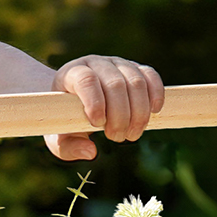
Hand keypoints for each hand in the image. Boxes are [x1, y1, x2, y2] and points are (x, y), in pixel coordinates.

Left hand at [47, 56, 163, 160]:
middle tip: (117, 138)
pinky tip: (154, 112)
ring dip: (139, 112)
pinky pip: (150, 75)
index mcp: (71, 74)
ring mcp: (117, 64)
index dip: (95, 102)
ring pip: (136, 81)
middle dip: (120, 116)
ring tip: (133, 134)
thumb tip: (91, 152)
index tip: (97, 124)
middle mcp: (95, 64)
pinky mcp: (135, 69)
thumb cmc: (66, 120)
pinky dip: (156, 94)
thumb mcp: (59, 138)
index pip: (86, 80)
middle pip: (115, 83)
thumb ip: (70, 148)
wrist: (74, 100)